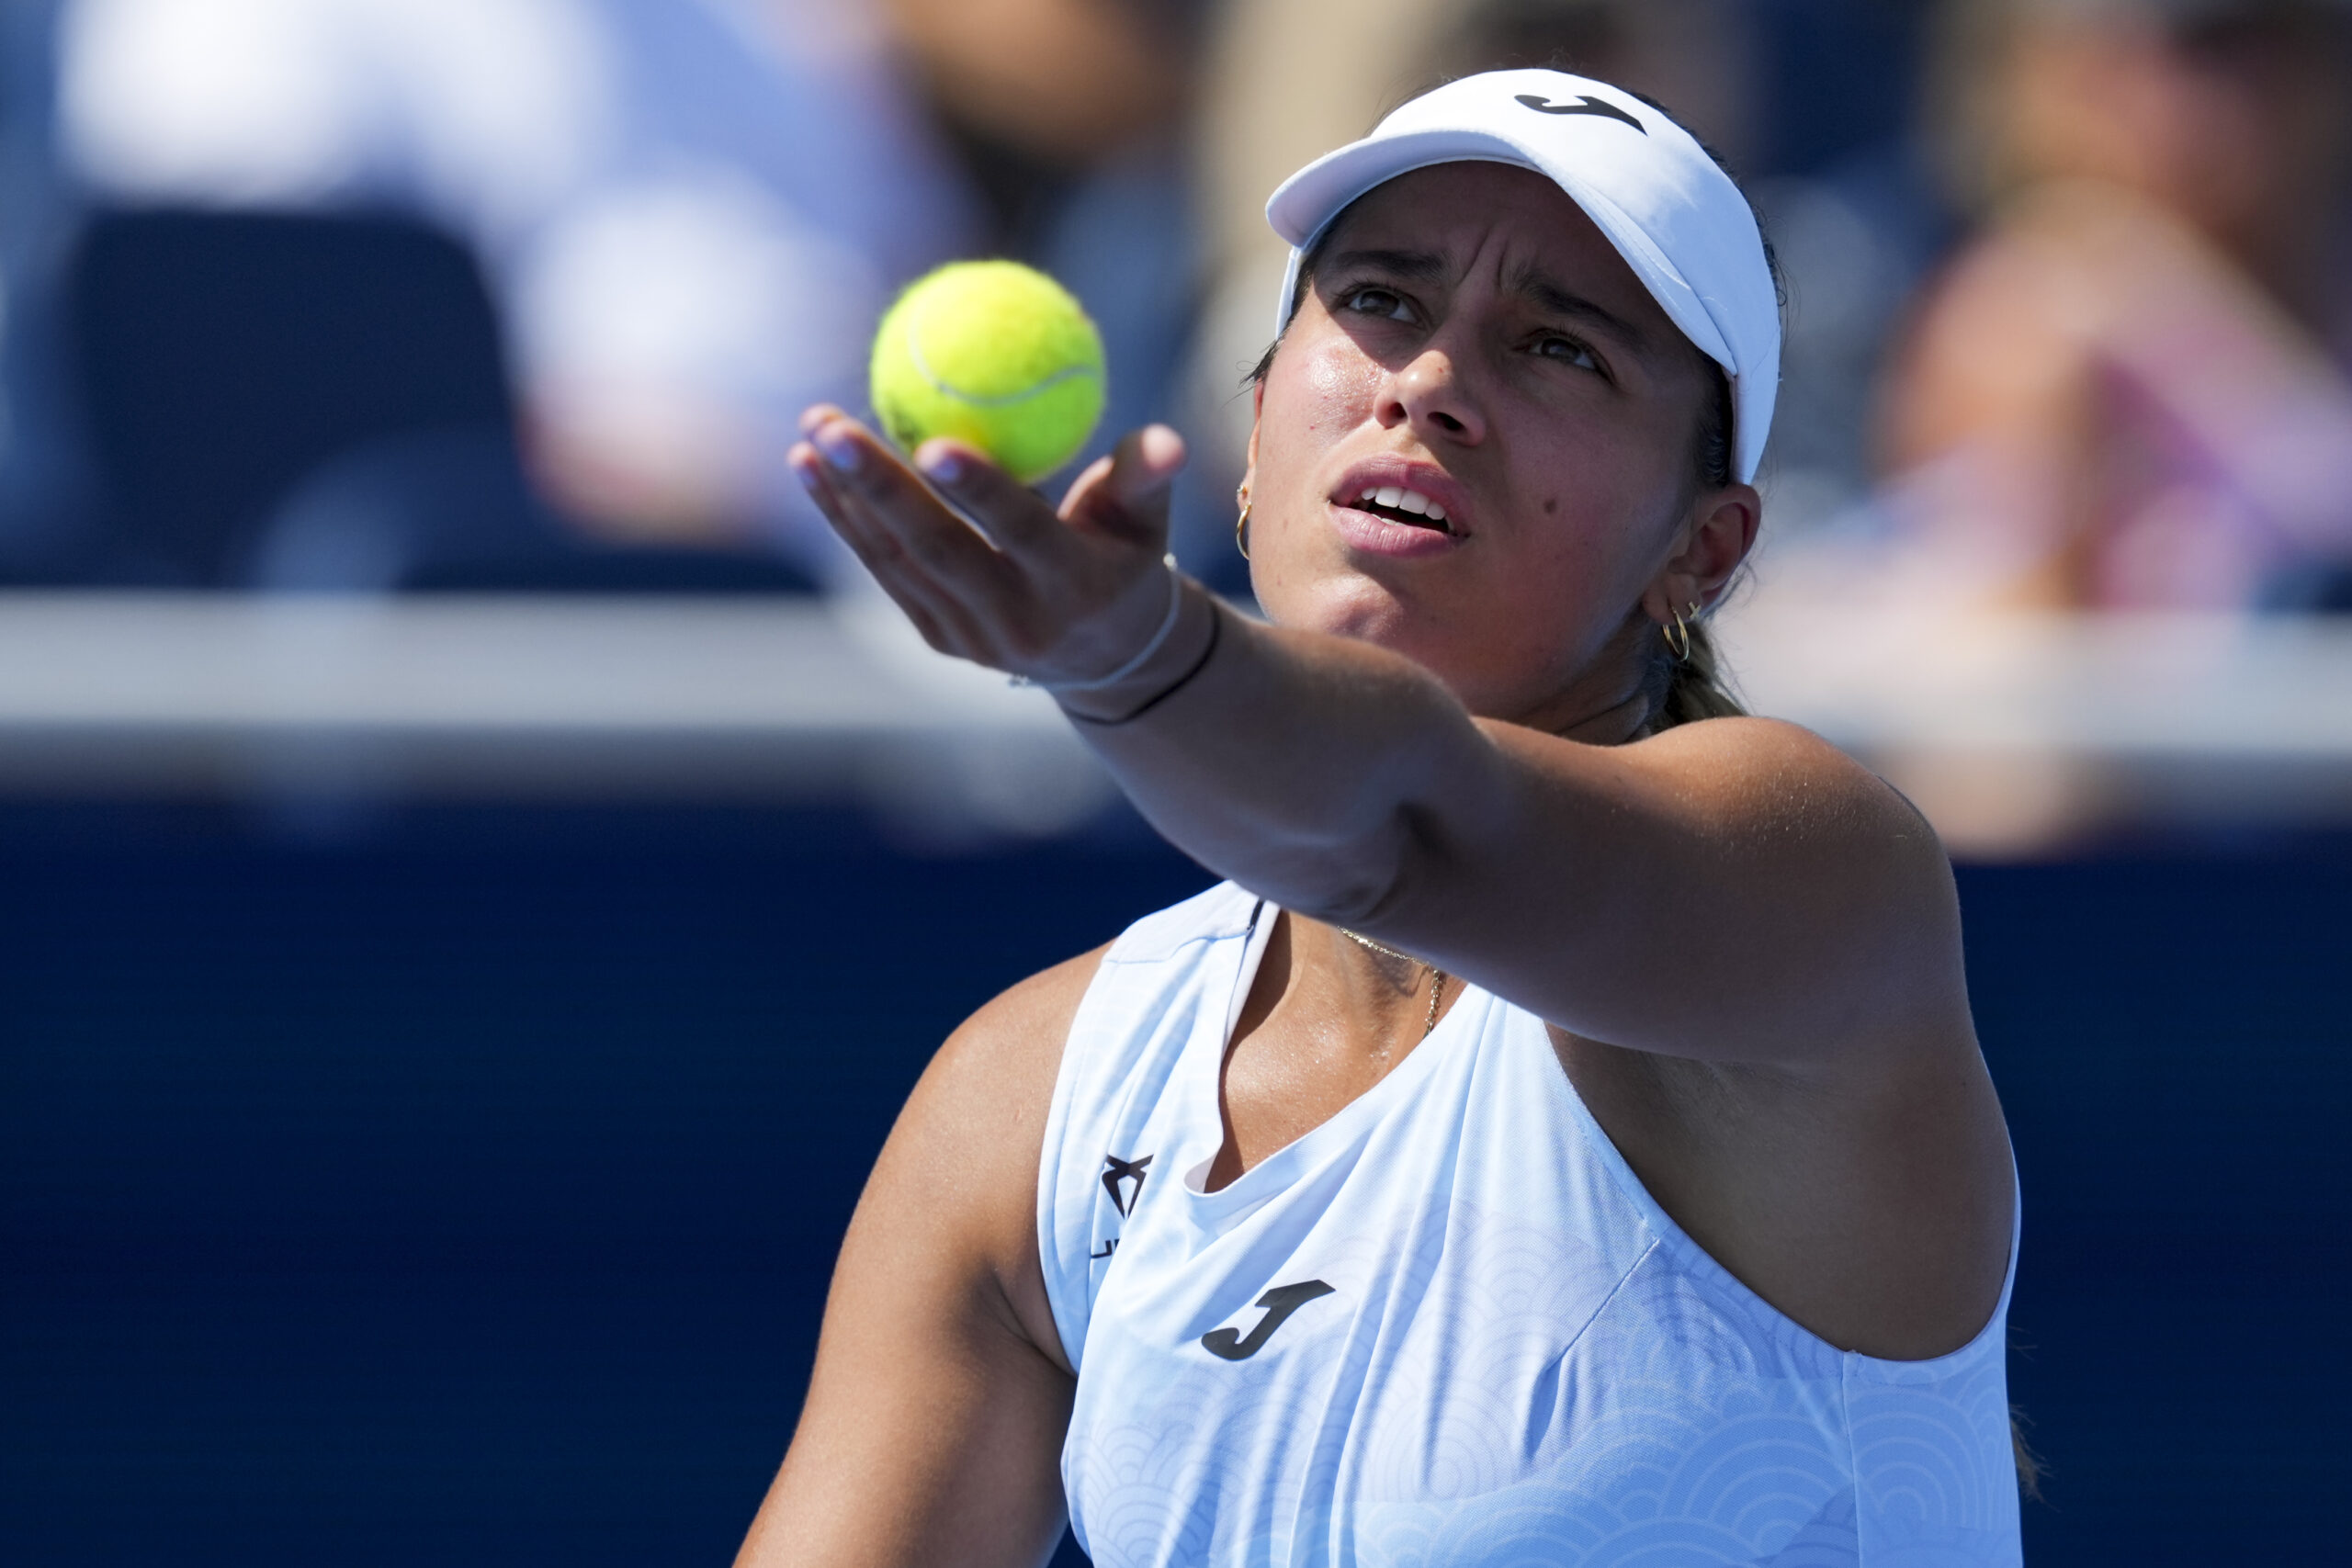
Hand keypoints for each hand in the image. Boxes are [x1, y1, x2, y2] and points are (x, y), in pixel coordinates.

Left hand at [789, 406, 1197, 697]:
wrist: (1106, 657)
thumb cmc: (1126, 557)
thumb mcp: (1146, 520)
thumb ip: (1146, 476)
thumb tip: (1167, 440)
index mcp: (1073, 586)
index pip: (1020, 532)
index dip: (978, 490)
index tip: (931, 440)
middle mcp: (1017, 620)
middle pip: (938, 548)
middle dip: (880, 487)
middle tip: (833, 425)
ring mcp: (971, 635)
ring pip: (898, 561)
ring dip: (846, 497)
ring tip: (812, 431)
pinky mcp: (938, 636)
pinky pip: (884, 569)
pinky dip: (845, 519)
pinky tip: (810, 466)